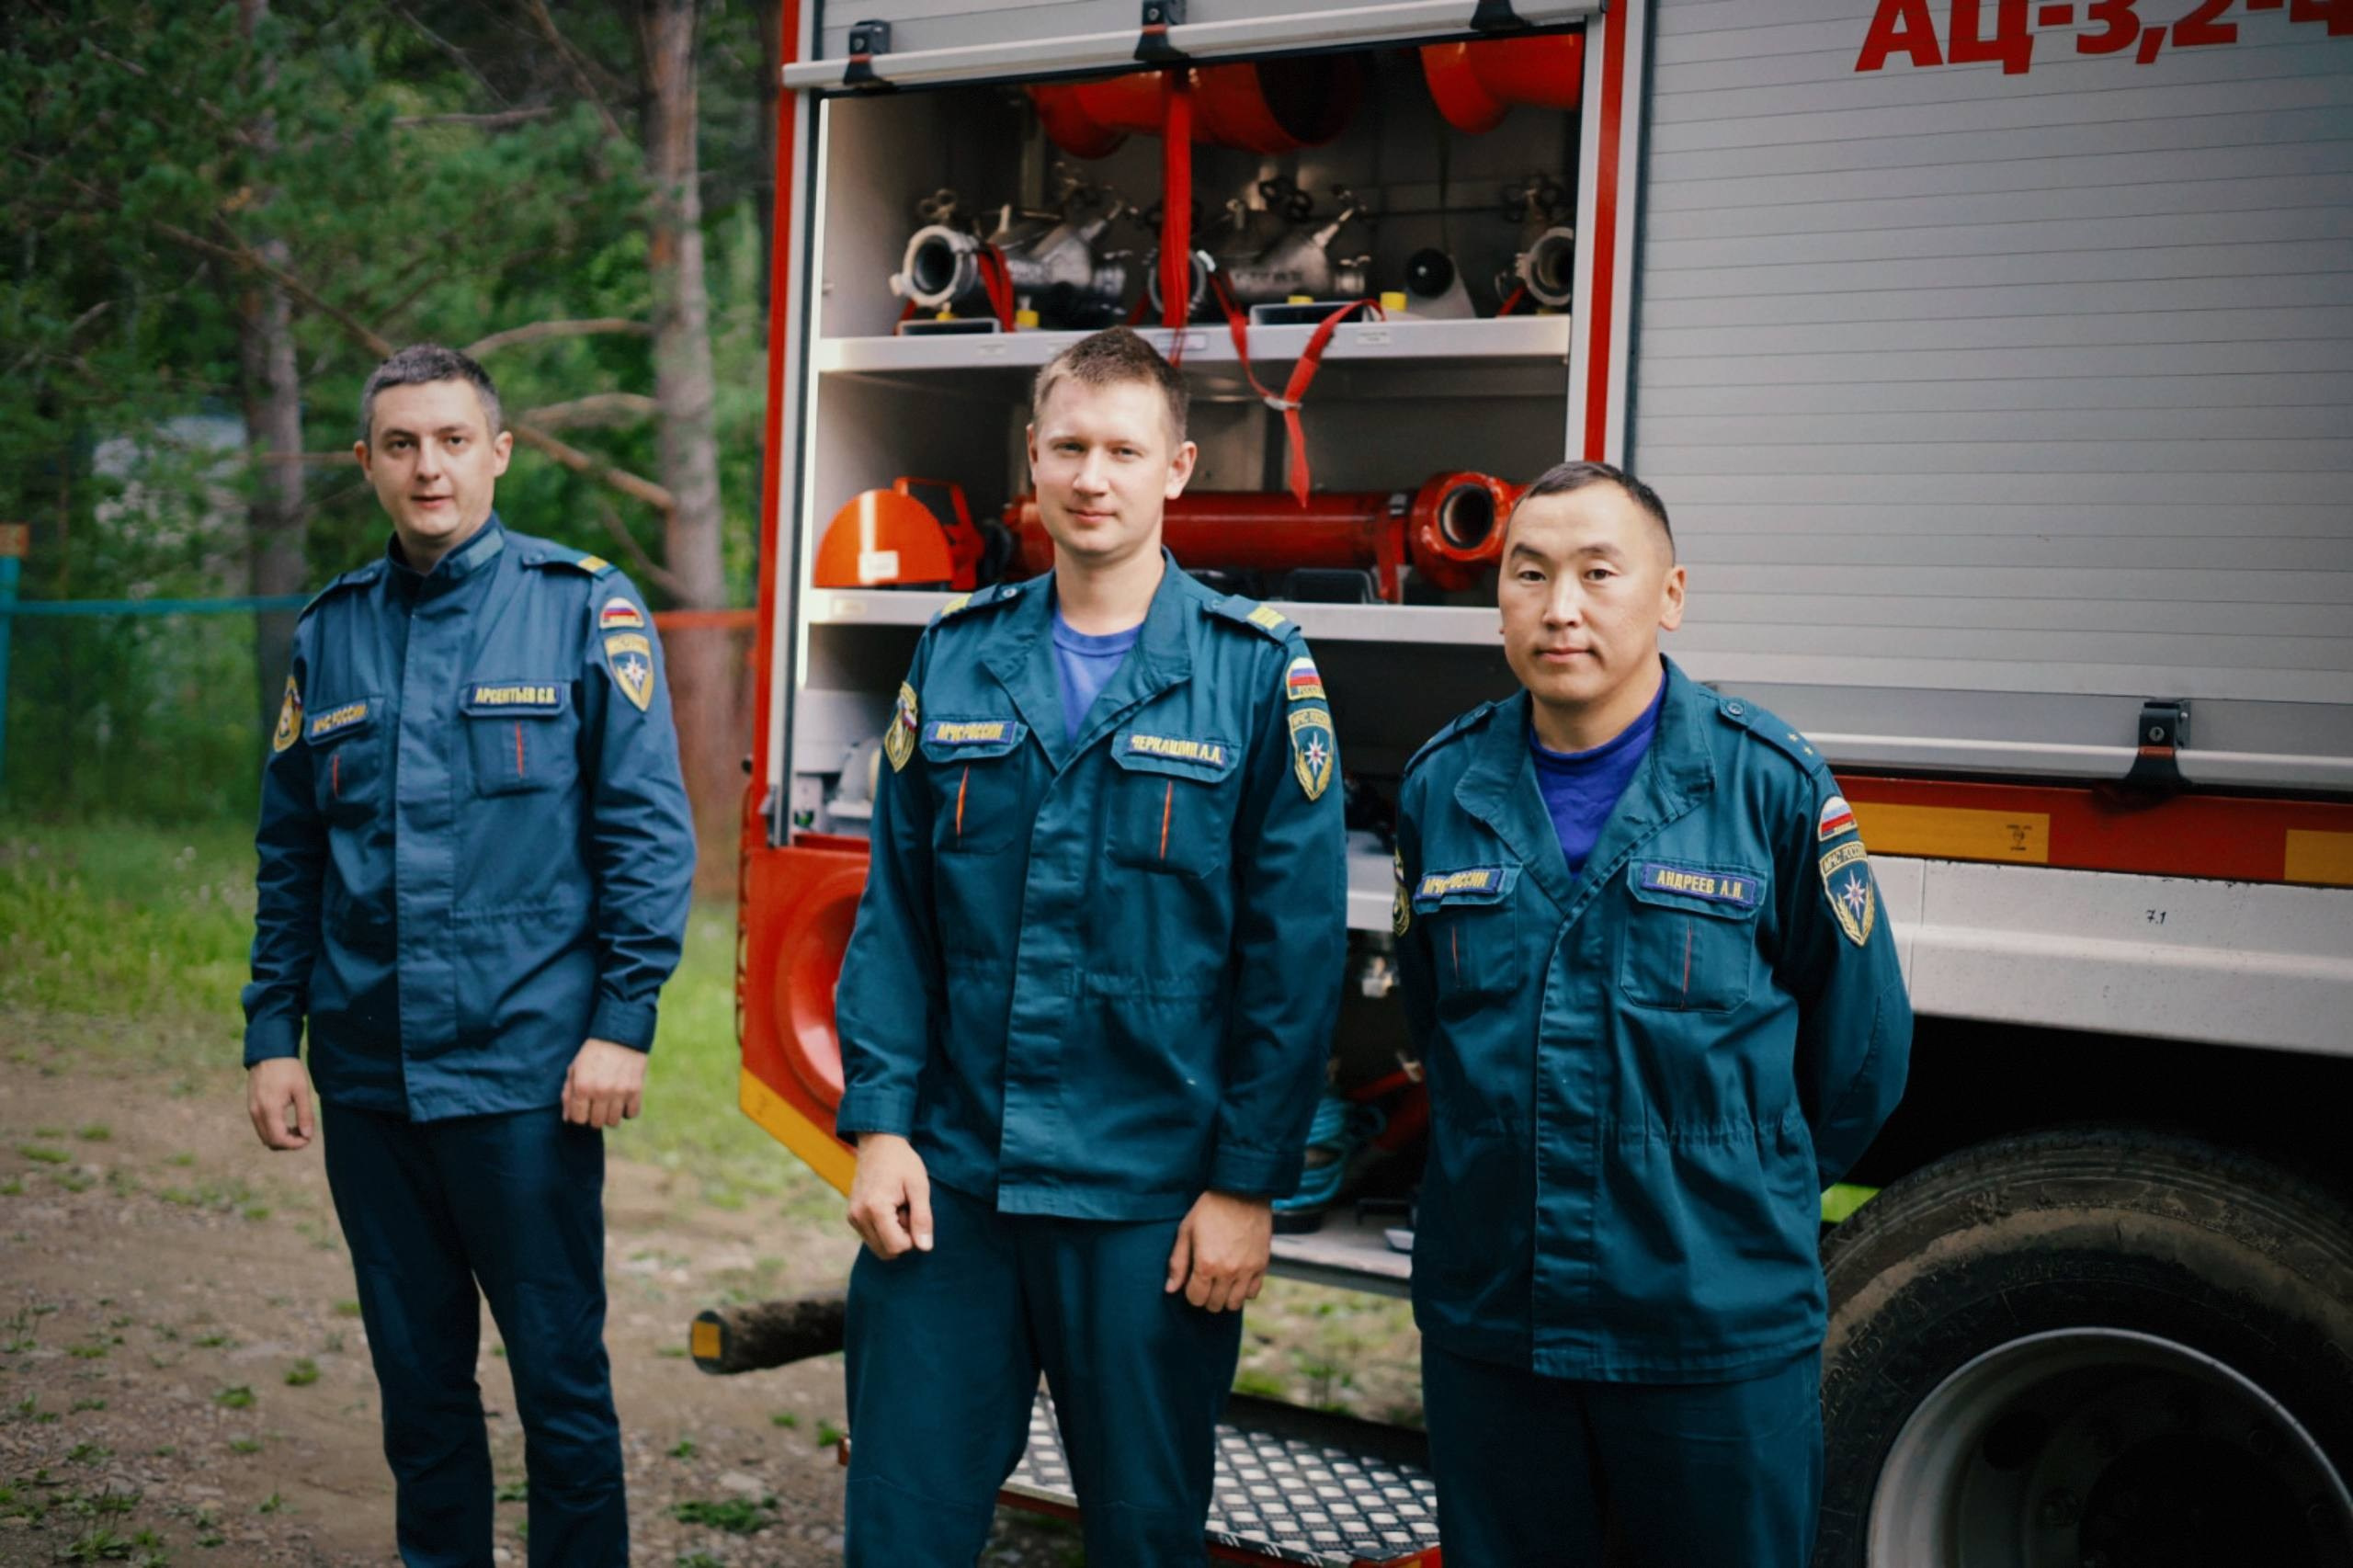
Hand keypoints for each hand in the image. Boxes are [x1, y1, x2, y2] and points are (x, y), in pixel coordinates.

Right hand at [246, 1059, 315, 1150]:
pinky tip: (287, 1121)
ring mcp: (252, 1110)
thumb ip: (304, 1114)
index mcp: (269, 1109)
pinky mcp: (252, 1106)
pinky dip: (274, 1130)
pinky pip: (261, 1127)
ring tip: (298, 1127)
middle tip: (304, 1133)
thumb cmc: (288, 1069)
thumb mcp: (301, 1090)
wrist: (269, 1052)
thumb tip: (307, 1135)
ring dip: (281, 1137)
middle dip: (288, 1143)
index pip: (279, 1139)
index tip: (308, 1138)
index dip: (295, 1144)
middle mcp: (256, 1112)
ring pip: (264, 1136)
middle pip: (270, 1142)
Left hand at [562, 1038, 646, 1127]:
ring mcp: (620, 1092)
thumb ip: (568, 1094)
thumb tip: (567, 1119)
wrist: (619, 1036)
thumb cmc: (593, 1053)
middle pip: (596, 1123)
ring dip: (610, 1116)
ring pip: (614, 1122)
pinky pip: (632, 1114)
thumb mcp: (575, 1069)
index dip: (579, 1116)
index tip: (583, 1109)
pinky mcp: (636, 1090)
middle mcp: (601, 1091)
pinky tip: (623, 1101)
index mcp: (582, 1086)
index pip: (579, 1119)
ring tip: (609, 1104)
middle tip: (596, 1106)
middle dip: (594, 1117)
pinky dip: (627, 1111)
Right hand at [845, 1134, 933, 1259]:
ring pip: (878, 1247)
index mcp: (875, 1209)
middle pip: (887, 1252)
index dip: (912, 1237)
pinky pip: (871, 1238)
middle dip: (902, 1237)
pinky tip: (888, 1208)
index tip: (914, 1213)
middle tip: (905, 1209)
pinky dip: (883, 1229)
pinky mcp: (852, 1217)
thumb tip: (925, 1248)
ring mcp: (853, 1217)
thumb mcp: (919, 1187)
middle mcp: (859, 1216)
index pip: (897, 1247)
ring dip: (892, 1234)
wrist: (878, 1143)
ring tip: (897, 1207)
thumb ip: (922, 1219)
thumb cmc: (902, 1162)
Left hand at [1164, 1191, 1272, 1312]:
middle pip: (1215, 1304)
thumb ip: (1177, 1263)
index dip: (1191, 1293)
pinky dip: (1244, 1291)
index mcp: (1206, 1264)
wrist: (1241, 1191)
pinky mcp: (1262, 1265)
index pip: (1196, 1299)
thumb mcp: (1186, 1231)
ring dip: (1225, 1298)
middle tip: (1205, 1282)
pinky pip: (1253, 1293)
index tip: (1191, 1283)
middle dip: (1206, 1297)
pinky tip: (1237, 1278)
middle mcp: (1228, 1272)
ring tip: (1220, 1284)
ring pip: (1234, 1304)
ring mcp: (1247, 1270)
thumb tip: (1170, 1289)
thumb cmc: (1210, 1208)